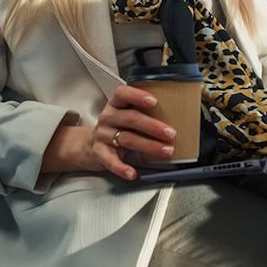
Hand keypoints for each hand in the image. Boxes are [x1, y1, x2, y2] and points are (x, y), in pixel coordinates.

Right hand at [42, 85, 177, 179]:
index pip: (122, 94)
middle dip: (153, 126)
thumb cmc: (116, 127)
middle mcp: (108, 117)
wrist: (88, 145)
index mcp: (115, 104)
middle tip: (171, 133)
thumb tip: (177, 115)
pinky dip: (122, 168)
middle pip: (130, 119)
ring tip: (166, 151)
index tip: (154, 101)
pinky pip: (111, 161)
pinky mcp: (99, 153)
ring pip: (127, 139)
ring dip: (149, 146)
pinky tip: (132, 173)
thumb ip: (143, 112)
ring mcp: (102, 135)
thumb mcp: (125, 114)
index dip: (137, 96)